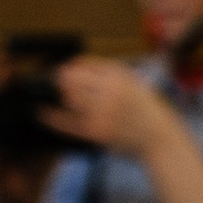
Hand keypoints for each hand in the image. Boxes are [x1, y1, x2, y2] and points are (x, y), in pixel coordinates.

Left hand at [43, 57, 180, 158]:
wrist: (159, 138)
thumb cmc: (148, 111)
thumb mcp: (134, 83)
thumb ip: (110, 77)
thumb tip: (81, 70)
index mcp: (119, 76)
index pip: (87, 64)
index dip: (72, 64)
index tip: (65, 66)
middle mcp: (109, 92)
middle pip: (74, 79)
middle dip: (62, 78)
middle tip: (55, 79)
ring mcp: (101, 113)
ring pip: (70, 97)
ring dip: (60, 93)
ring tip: (56, 92)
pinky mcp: (96, 132)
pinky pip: (68, 122)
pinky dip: (52, 116)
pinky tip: (42, 111)